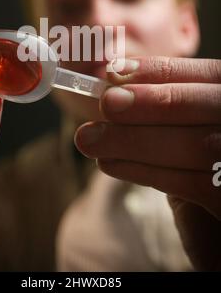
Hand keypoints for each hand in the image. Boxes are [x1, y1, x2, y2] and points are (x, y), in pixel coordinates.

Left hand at [75, 56, 220, 269]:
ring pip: (197, 145)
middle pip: (203, 106)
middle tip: (105, 103)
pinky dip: (145, 172)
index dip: (161, 71)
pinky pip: (193, 184)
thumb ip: (167, 112)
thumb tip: (116, 88)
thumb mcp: (188, 133)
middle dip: (150, 102)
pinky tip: (109, 163)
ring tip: (88, 137)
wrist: (214, 224)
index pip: (210, 75)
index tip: (116, 71)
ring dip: (136, 140)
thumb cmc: (200, 169)